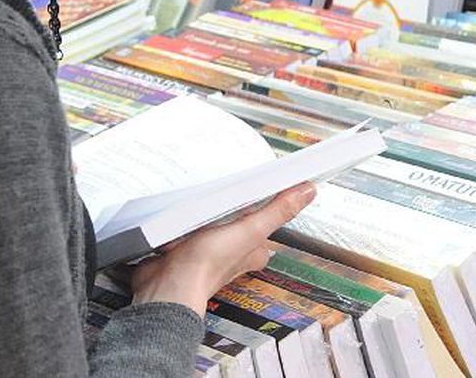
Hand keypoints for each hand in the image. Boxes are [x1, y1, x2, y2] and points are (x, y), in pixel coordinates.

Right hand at [129, 182, 316, 315]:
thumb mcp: (250, 230)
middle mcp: (232, 255)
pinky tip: (180, 215)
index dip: (261, 208)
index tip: (256, 193)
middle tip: (225, 192)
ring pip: (212, 227)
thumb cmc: (208, 265)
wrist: (167, 284)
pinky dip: (185, 223)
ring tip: (202, 198)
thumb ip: (277, 211)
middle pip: (237, 225)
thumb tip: (307, 192)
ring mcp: (206, 252)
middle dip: (230, 209)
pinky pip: (187, 231)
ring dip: (205, 214)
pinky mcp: (183, 250)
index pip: (264, 226)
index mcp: (252, 252)